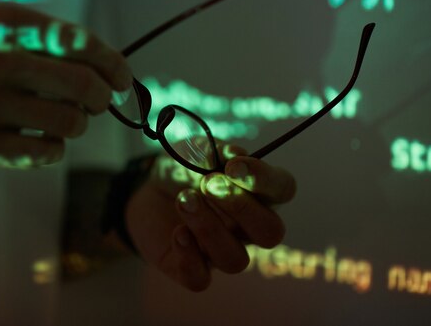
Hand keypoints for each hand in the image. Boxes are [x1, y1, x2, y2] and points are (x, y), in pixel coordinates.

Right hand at [0, 3, 131, 166]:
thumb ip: (47, 40)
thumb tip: (108, 68)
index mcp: (7, 25)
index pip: (81, 43)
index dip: (114, 64)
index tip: (121, 79)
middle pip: (84, 86)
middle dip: (101, 98)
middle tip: (96, 103)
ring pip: (70, 122)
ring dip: (77, 124)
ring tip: (63, 120)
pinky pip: (46, 152)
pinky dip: (54, 148)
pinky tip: (40, 139)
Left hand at [125, 144, 295, 290]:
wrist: (148, 190)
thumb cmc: (182, 169)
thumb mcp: (192, 150)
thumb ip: (213, 151)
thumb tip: (235, 155)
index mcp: (258, 193)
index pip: (283, 189)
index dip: (265, 179)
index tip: (233, 165)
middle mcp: (247, 227)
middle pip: (271, 232)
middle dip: (242, 208)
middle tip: (209, 183)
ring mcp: (221, 251)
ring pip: (235, 260)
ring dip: (209, 228)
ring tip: (184, 199)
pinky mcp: (193, 269)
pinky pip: (200, 279)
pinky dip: (188, 256)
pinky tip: (176, 232)